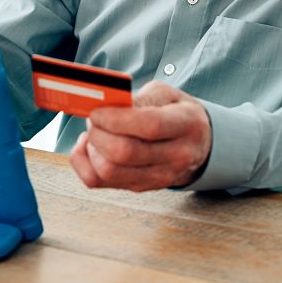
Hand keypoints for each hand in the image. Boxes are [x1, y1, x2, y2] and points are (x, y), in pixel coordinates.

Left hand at [69, 80, 211, 191]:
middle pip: (125, 153)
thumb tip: (106, 106)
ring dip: (91, 148)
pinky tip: (91, 147)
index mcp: (186, 125)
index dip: (116, 118)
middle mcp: (176, 156)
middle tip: (94, 118)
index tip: (97, 110)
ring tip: (95, 131)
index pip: (149, 126)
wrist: (197, 144)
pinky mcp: (139, 187)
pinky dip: (84, 162)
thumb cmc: (176, 113)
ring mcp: (159, 177)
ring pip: (109, 171)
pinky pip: (98, 182)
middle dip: (98, 133)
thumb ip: (138, 97)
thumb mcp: (165, 94)